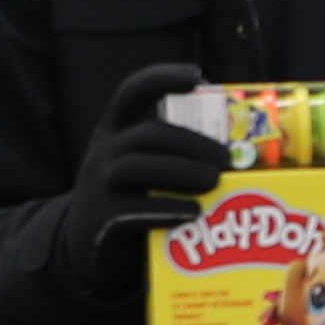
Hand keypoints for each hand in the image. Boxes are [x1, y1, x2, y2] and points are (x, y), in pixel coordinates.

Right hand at [50, 61, 223, 292]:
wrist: (87, 249)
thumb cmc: (131, 201)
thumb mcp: (145, 170)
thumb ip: (174, 155)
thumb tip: (237, 151)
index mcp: (116, 132)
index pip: (132, 92)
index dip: (162, 78)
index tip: (196, 76)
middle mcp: (104, 152)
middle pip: (148, 134)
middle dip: (193, 143)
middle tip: (227, 159)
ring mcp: (97, 185)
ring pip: (138, 167)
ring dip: (183, 172)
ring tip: (214, 181)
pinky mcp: (100, 219)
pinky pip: (133, 210)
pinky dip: (167, 208)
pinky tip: (194, 212)